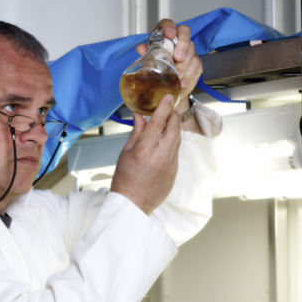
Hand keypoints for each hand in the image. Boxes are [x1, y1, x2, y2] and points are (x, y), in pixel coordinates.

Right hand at [110, 94, 180, 214]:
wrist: (133, 204)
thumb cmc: (125, 179)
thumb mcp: (126, 153)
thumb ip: (136, 132)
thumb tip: (140, 117)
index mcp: (145, 150)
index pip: (158, 122)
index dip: (164, 107)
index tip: (168, 97)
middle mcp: (160, 156)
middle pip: (174, 128)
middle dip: (173, 116)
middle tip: (169, 109)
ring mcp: (170, 165)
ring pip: (177, 140)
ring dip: (173, 129)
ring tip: (167, 124)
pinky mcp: (174, 172)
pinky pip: (176, 152)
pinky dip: (171, 143)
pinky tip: (164, 143)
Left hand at [136, 19, 202, 114]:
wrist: (166, 87)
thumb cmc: (157, 70)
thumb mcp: (149, 63)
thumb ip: (146, 55)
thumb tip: (141, 48)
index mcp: (162, 37)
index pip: (167, 23)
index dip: (169, 26)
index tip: (170, 34)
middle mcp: (177, 40)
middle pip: (184, 32)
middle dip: (182, 45)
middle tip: (177, 58)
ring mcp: (188, 50)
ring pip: (191, 50)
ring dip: (184, 64)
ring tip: (177, 76)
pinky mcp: (196, 62)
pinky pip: (196, 64)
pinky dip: (189, 74)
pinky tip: (182, 83)